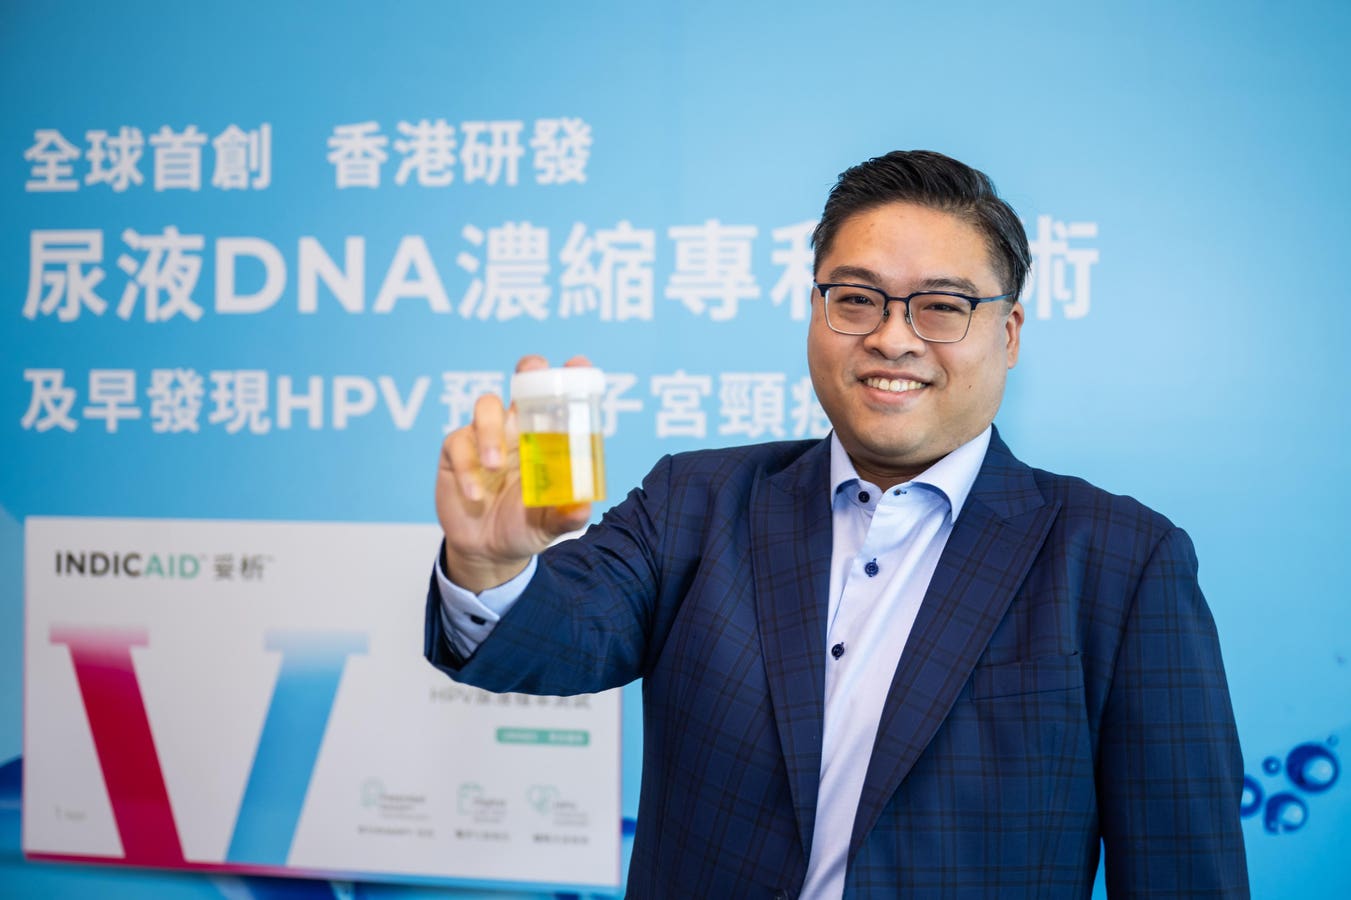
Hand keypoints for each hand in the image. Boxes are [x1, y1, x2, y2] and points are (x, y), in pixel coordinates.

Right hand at [435, 354, 594, 591]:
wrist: (488, 551)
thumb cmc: (525, 526)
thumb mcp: (551, 525)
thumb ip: (566, 515)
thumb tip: (582, 506)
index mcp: (546, 437)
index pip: (558, 398)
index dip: (568, 376)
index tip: (578, 364)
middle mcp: (517, 428)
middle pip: (523, 380)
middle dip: (529, 371)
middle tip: (530, 379)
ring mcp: (485, 435)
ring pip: (487, 406)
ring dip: (491, 431)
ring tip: (495, 467)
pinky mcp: (457, 451)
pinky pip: (459, 443)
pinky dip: (468, 468)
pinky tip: (475, 495)